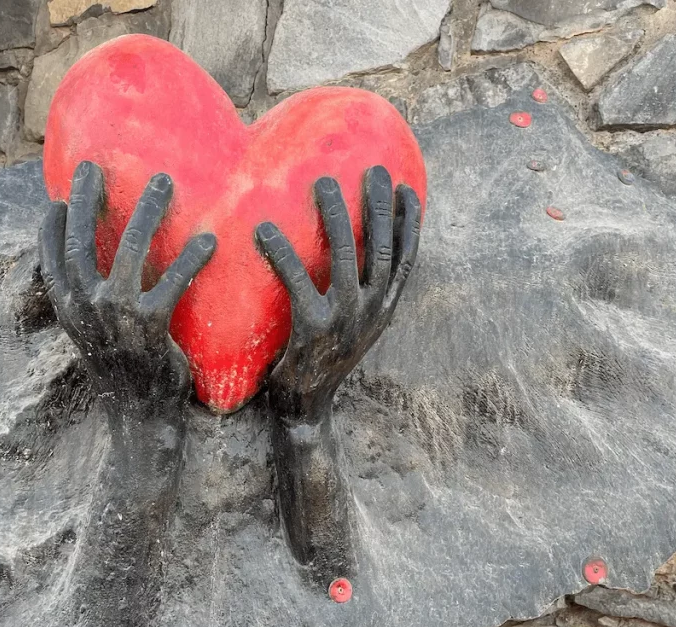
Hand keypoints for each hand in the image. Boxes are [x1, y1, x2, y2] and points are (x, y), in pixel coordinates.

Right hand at [39, 160, 215, 425]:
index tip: (56, 199)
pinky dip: (192, 258)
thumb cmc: (126, 376)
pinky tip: (209, 240)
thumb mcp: (97, 341)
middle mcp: (85, 308)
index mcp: (68, 311)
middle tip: (95, 165)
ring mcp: (116, 316)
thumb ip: (93, 307)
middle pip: (81, 240)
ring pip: (128, 249)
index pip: (49, 258)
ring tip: (164, 182)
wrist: (142, 418)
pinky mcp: (151, 327)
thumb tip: (101, 278)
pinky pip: (172, 282)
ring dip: (146, 210)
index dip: (51, 226)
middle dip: (86, 197)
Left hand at [256, 167, 420, 423]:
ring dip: (337, 215)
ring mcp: (344, 322)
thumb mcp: (350, 329)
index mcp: (383, 312)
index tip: (406, 187)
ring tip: (324, 182)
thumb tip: (348, 257)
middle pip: (382, 248)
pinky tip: (264, 229)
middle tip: (371, 169)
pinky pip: (297, 281)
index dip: (410, 223)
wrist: (303, 410)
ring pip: (347, 257)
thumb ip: (355, 297)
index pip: (406, 260)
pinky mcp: (312, 330)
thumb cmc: (320, 361)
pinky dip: (281, 252)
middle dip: (378, 205)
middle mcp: (371, 314)